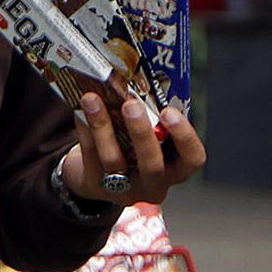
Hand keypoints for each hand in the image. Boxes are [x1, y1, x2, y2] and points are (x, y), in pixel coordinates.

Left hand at [60, 94, 205, 205]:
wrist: (95, 176)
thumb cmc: (131, 148)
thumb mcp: (150, 138)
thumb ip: (152, 121)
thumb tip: (137, 82)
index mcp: (175, 170)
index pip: (192, 158)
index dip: (184, 137)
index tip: (169, 111)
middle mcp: (153, 184)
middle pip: (151, 164)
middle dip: (141, 132)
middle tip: (130, 104)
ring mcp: (123, 189)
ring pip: (113, 159)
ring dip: (102, 125)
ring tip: (92, 98)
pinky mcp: (94, 185)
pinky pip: (90, 155)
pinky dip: (85, 130)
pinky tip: (79, 110)